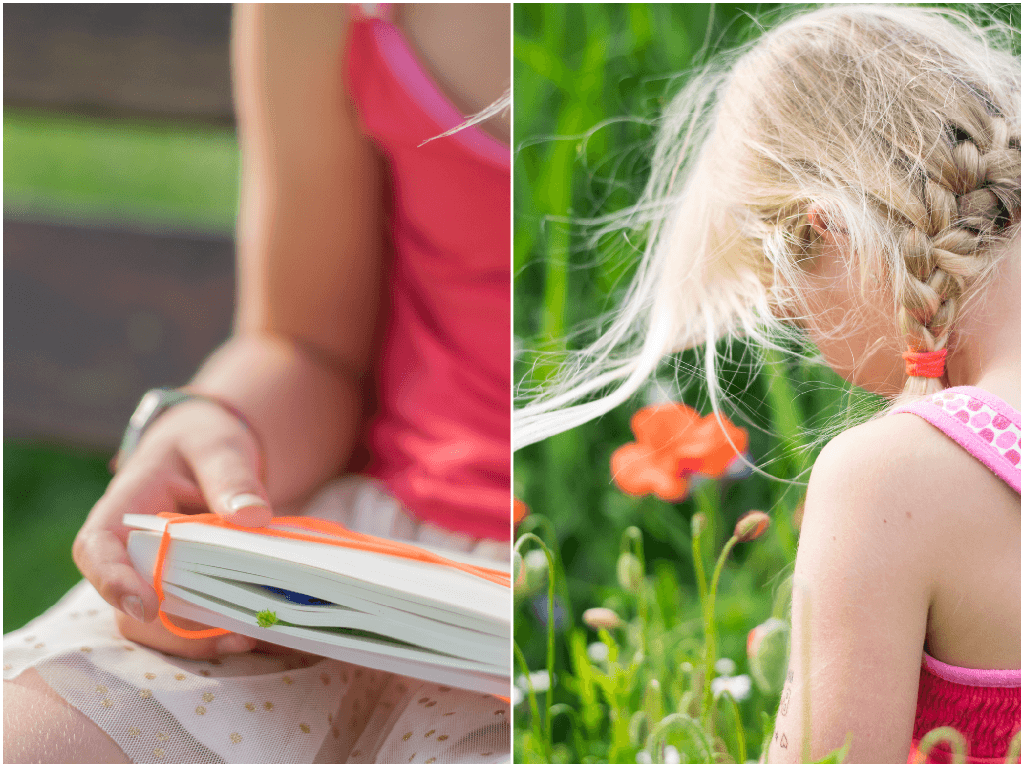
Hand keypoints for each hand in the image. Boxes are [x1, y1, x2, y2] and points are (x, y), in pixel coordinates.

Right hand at [73, 399, 270, 656]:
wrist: (209, 451)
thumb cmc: (202, 442)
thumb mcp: (218, 445)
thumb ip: (232, 477)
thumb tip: (253, 516)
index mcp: (123, 508)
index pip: (96, 548)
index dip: (111, 581)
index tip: (145, 605)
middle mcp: (129, 552)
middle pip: (128, 606)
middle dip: (173, 629)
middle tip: (232, 633)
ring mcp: (154, 577)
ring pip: (159, 626)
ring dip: (199, 640)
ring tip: (251, 636)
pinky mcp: (183, 591)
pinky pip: (191, 623)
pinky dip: (219, 632)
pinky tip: (258, 632)